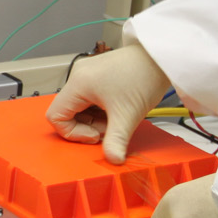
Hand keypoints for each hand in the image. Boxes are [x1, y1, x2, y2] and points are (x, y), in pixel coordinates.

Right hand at [46, 45, 169, 163]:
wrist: (162, 57)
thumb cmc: (144, 76)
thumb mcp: (127, 115)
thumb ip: (116, 141)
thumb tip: (113, 160)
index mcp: (78, 83)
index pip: (56, 116)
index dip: (73, 133)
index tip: (95, 136)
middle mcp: (78, 76)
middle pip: (68, 112)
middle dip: (88, 126)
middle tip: (111, 128)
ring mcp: (87, 74)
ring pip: (79, 107)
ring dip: (95, 119)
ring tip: (117, 118)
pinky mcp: (98, 75)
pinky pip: (89, 99)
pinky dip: (100, 110)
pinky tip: (118, 110)